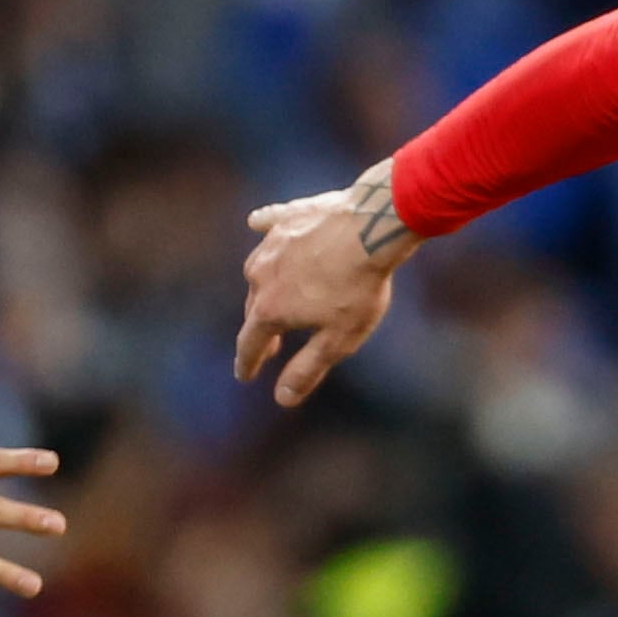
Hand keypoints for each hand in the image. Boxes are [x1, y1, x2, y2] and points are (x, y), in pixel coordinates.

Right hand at [235, 161, 415, 407]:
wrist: (372, 227)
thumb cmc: (359, 286)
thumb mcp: (338, 340)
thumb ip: (307, 369)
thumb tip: (282, 399)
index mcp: (270, 310)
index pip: (250, 344)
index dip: (248, 363)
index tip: (245, 375)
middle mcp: (260, 276)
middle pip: (254, 308)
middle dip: (260, 329)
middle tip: (272, 345)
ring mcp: (271, 244)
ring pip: (259, 271)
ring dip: (265, 286)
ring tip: (274, 294)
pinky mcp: (287, 218)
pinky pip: (269, 226)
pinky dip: (264, 231)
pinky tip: (257, 225)